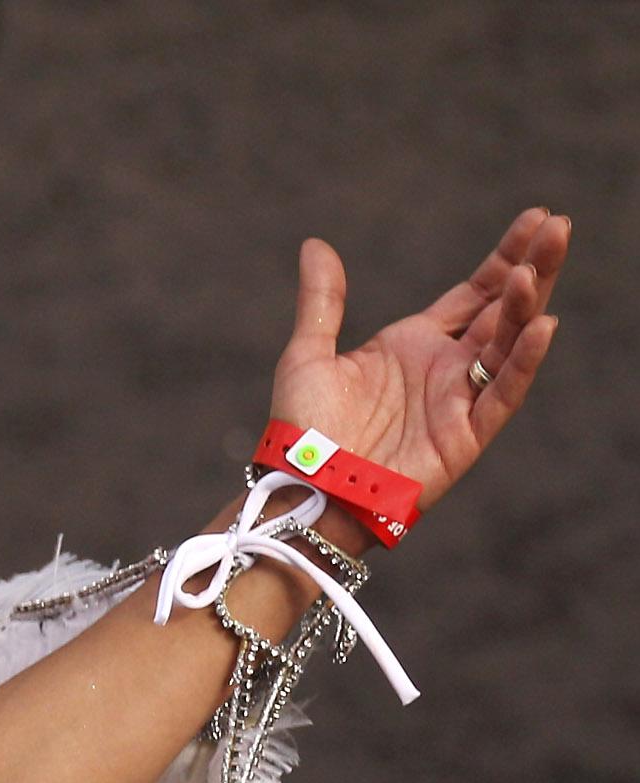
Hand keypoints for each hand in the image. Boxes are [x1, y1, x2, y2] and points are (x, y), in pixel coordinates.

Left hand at [276, 208, 567, 506]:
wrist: (302, 488)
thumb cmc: (302, 429)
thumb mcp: (308, 354)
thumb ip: (323, 301)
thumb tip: (315, 244)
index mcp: (414, 344)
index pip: (476, 292)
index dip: (506, 256)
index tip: (536, 217)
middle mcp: (445, 367)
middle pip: (504, 309)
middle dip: (532, 268)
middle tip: (558, 227)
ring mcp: (459, 400)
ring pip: (509, 344)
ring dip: (525, 305)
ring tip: (534, 268)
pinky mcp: (466, 435)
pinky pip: (503, 393)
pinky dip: (522, 362)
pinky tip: (539, 326)